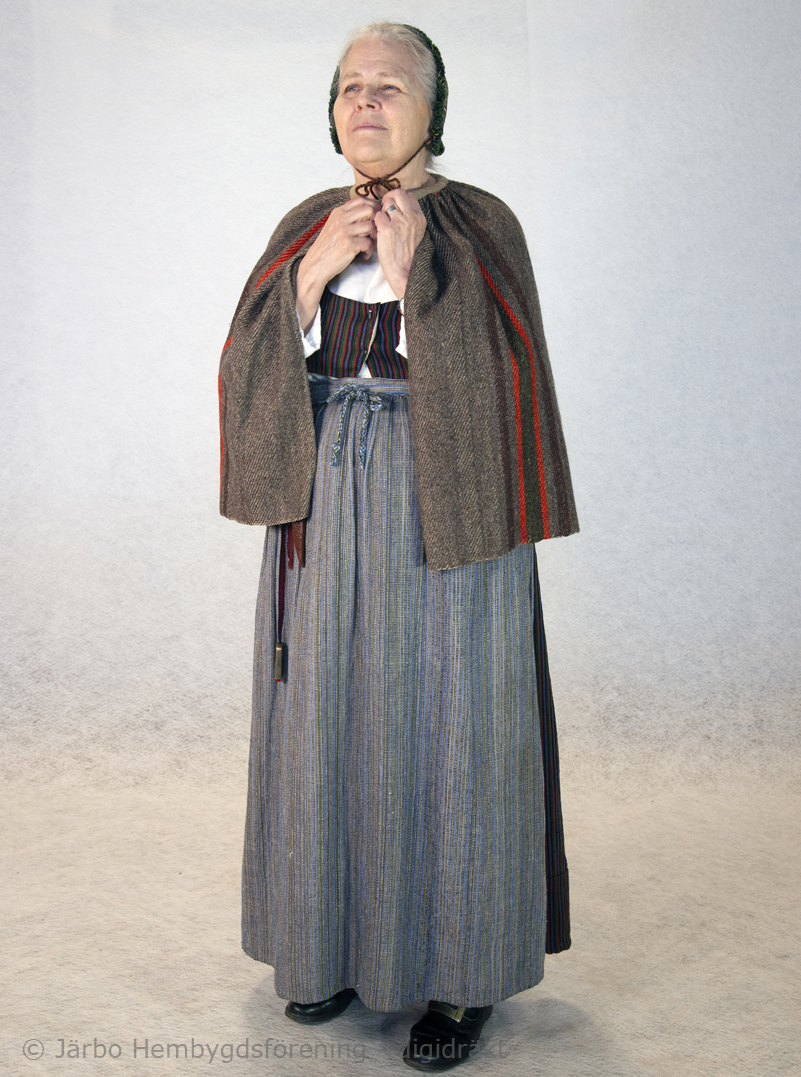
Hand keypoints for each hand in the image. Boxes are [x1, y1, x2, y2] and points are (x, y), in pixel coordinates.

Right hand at [296, 197, 377, 331]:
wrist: (315, 266)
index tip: (375, 217)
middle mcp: (341, 219)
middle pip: (369, 210)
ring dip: (374, 237)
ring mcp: (345, 231)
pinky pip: (368, 243)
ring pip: (371, 226)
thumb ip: (347, 218)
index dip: (372, 206)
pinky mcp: (349, 245)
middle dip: (376, 221)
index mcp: (338, 212)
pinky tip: (364, 255)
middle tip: (375, 232)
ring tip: (369, 246)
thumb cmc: (326, 248)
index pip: (360, 200)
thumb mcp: (333, 227)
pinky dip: (369, 251)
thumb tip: (366, 214)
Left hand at [374, 189, 426, 299]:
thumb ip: (409, 218)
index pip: (408, 196)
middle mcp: (410, 216)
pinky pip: (377, 216)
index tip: (393, 206)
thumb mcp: (416, 233)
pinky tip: (378, 232)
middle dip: (389, 199)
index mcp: (419, 217)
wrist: (405, 271)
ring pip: (386, 204)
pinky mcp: (387, 229)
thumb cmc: (408, 255)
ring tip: (382, 224)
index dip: (398, 198)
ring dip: (382, 211)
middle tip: (384, 209)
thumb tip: (397, 207)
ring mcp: (399, 221)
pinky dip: (376, 223)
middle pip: (398, 194)